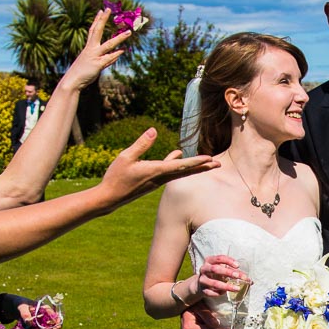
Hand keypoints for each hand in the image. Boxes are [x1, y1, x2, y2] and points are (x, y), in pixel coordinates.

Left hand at [14, 297, 62, 328]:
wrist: (17, 308)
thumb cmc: (21, 304)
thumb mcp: (22, 307)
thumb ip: (25, 313)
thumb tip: (29, 322)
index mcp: (47, 310)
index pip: (56, 318)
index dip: (56, 325)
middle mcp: (47, 318)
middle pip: (55, 327)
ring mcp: (44, 324)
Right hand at [58, 8, 133, 93]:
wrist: (72, 81)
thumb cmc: (82, 72)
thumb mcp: (92, 63)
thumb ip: (105, 58)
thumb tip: (115, 56)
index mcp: (88, 47)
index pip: (93, 30)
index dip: (97, 20)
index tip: (101, 10)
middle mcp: (91, 49)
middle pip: (97, 31)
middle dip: (103, 20)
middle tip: (108, 9)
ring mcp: (94, 56)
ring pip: (108, 45)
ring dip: (119, 38)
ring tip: (129, 32)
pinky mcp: (98, 65)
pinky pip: (109, 58)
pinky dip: (116, 54)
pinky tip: (124, 50)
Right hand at [96, 129, 216, 207]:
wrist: (109, 198)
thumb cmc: (116, 177)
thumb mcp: (126, 157)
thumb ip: (141, 144)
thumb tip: (154, 130)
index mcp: (155, 171)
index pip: (180, 166)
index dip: (195, 161)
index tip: (209, 159)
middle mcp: (159, 177)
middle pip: (186, 172)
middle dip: (203, 167)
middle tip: (219, 164)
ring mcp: (157, 181)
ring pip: (179, 172)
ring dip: (194, 167)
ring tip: (207, 162)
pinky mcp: (152, 181)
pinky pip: (169, 171)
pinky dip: (176, 163)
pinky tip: (178, 154)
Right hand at [194, 254, 247, 300]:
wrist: (200, 283)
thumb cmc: (215, 274)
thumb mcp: (223, 269)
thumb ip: (234, 272)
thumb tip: (250, 281)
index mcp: (209, 260)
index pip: (219, 258)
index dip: (229, 261)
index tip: (238, 265)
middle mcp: (204, 269)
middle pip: (215, 269)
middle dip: (228, 273)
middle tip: (238, 276)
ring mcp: (202, 280)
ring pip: (214, 283)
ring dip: (227, 286)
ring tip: (237, 288)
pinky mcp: (202, 290)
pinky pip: (212, 292)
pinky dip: (220, 293)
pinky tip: (225, 293)